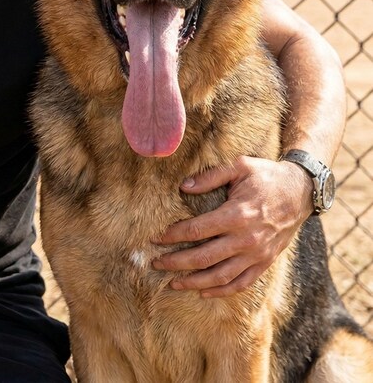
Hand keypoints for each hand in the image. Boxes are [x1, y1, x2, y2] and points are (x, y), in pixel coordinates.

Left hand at [151, 156, 312, 297]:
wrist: (301, 191)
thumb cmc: (267, 176)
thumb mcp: (239, 166)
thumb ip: (210, 176)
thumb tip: (184, 186)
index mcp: (237, 214)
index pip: (197, 230)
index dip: (173, 236)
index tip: (156, 239)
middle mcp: (247, 239)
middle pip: (204, 258)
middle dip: (176, 263)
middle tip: (156, 264)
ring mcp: (257, 255)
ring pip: (221, 276)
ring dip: (194, 283)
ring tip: (173, 284)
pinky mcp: (265, 262)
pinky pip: (242, 283)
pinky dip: (222, 291)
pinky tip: (204, 292)